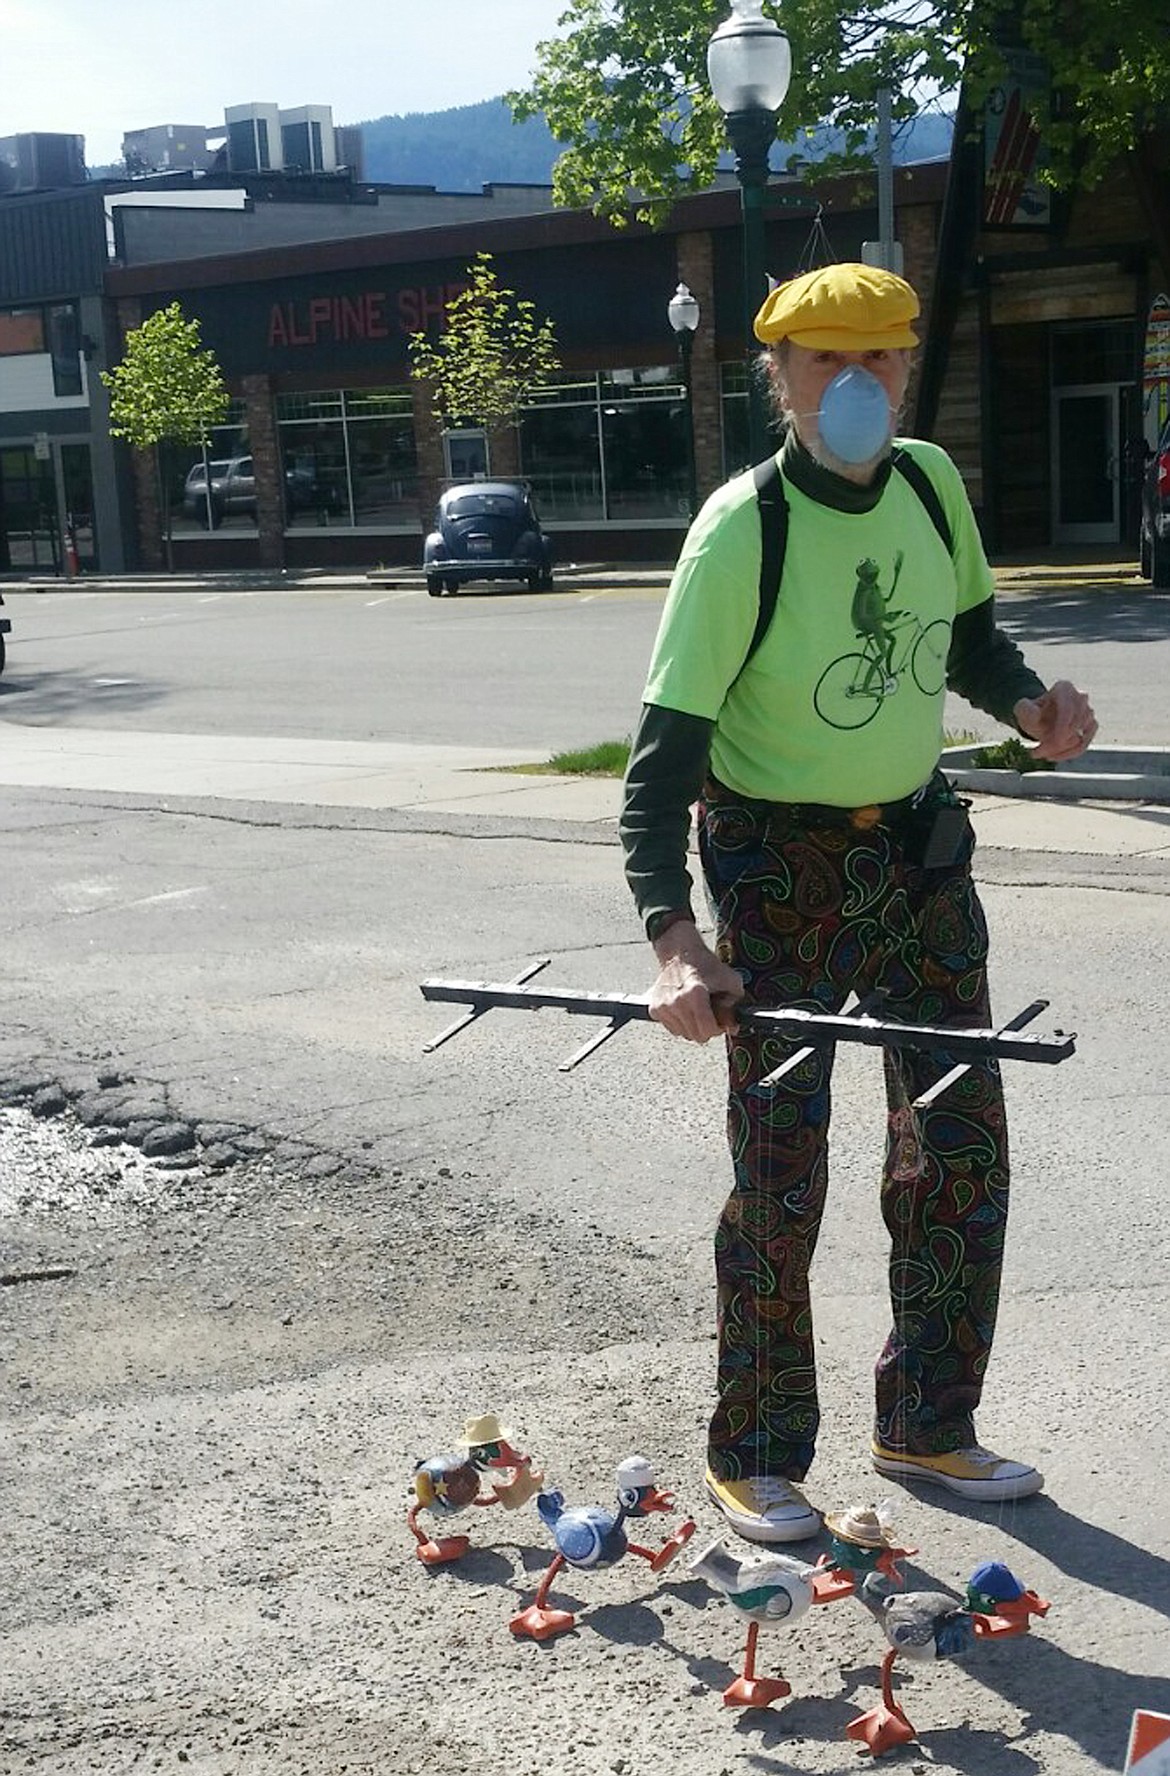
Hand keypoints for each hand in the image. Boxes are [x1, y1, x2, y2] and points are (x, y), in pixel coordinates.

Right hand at [648, 921, 744, 1043]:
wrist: (680, 953)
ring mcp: (663, 1007)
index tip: (720, 1022)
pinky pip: (672, 1028)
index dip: (718, 1029)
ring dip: (693, 1027)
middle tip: (710, 1016)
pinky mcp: (654, 1009)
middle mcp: (676, 1002)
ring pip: (683, 1034)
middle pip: (695, 1036)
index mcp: (695, 994)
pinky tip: (685, 1010)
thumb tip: (732, 1026)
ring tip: (696, 1010)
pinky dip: (680, 1023)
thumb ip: (735, 1005)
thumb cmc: (704, 964)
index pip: (707, 1030)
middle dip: (706, 1029)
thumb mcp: (730, 979)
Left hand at [1013, 680, 1097, 761]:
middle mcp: (1080, 698)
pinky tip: (1054, 756)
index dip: (1062, 728)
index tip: (1052, 742)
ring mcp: (1088, 712)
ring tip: (1042, 754)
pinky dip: (1069, 754)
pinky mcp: (1090, 727)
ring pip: (1081, 736)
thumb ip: (1026, 710)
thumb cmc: (1031, 712)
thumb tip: (1037, 714)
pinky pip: (1084, 744)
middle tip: (1037, 752)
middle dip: (1057, 742)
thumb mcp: (1022, 709)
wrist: (1038, 718)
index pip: (1069, 709)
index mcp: (1064, 688)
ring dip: (1061, 750)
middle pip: (1076, 724)